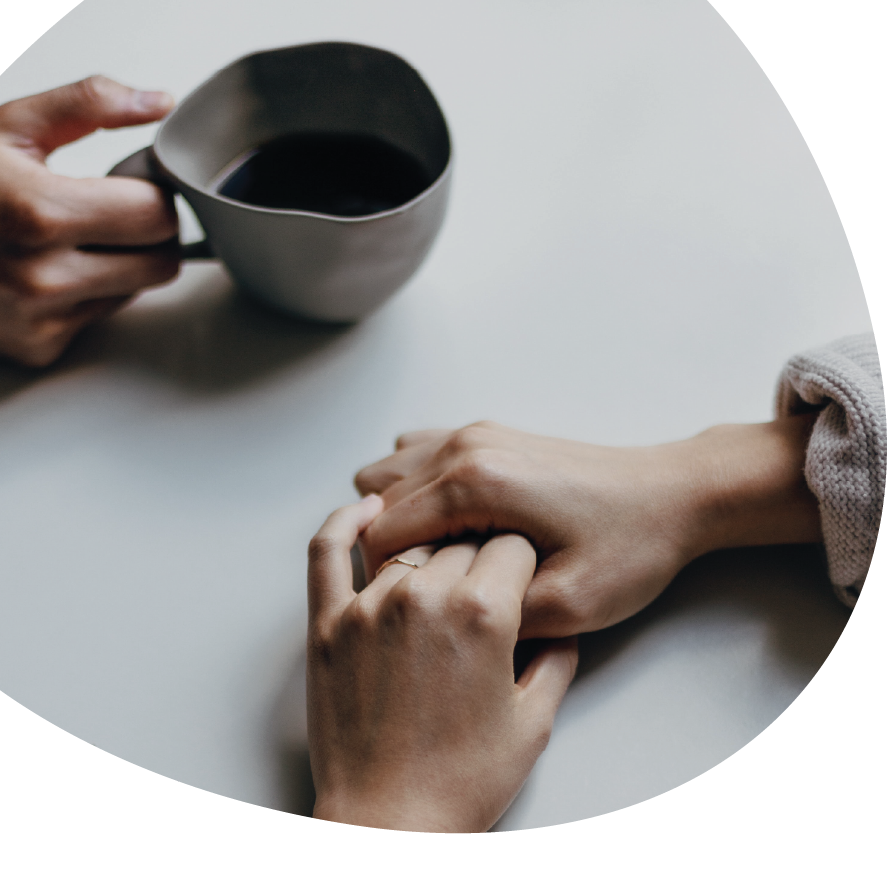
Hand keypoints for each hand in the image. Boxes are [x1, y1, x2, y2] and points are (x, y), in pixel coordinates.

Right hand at [0, 76, 179, 365]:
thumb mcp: (7, 127)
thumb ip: (89, 105)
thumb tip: (155, 103)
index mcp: (43, 214)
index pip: (158, 215)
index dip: (156, 194)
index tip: (137, 184)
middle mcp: (45, 277)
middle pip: (160, 263)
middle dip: (149, 233)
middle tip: (115, 211)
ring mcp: (43, 320)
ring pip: (133, 292)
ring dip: (120, 265)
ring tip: (71, 238)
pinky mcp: (37, 348)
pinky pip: (97, 318)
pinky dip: (87, 295)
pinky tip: (48, 271)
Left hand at [306, 496, 577, 832]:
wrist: (390, 824)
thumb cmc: (461, 782)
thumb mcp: (534, 723)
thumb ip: (556, 658)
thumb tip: (559, 622)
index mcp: (483, 613)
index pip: (511, 545)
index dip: (522, 560)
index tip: (520, 574)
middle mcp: (424, 596)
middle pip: (461, 541)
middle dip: (480, 559)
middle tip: (485, 587)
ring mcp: (369, 605)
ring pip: (409, 546)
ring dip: (430, 553)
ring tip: (444, 570)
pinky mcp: (326, 623)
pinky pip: (327, 550)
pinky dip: (344, 522)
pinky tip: (368, 511)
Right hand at [355, 418, 822, 638]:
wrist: (675, 494)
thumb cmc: (630, 547)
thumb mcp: (568, 607)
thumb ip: (491, 617)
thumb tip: (439, 620)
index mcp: (474, 483)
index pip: (380, 535)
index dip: (389, 584)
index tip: (423, 612)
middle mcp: (463, 446)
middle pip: (378, 504)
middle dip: (393, 554)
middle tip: (439, 593)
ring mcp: (473, 433)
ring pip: (389, 477)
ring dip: (401, 520)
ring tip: (444, 560)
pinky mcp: (485, 434)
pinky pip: (416, 455)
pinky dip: (416, 491)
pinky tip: (451, 524)